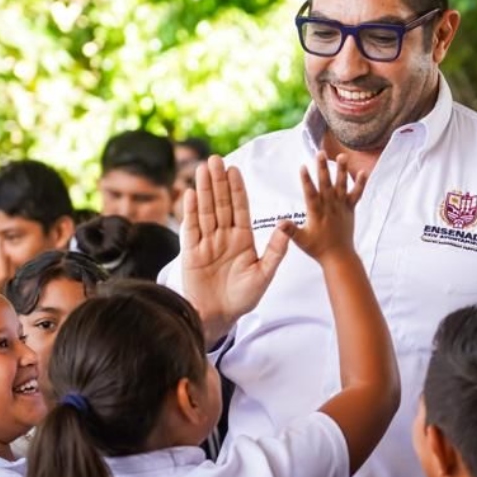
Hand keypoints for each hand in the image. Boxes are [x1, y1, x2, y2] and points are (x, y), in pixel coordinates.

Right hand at [182, 156, 288, 337]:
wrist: (219, 316)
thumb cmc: (243, 297)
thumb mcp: (264, 274)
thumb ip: (275, 250)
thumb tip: (286, 225)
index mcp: (242, 239)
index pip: (240, 208)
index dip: (237, 188)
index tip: (235, 169)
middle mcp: (224, 236)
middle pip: (220, 204)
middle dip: (218, 182)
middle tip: (216, 159)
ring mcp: (206, 242)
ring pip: (205, 211)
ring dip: (203, 190)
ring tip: (202, 168)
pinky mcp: (190, 252)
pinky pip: (190, 228)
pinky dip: (189, 211)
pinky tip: (189, 194)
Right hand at [281, 153, 367, 264]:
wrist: (339, 256)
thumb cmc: (318, 249)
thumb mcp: (301, 240)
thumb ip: (290, 230)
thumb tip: (279, 222)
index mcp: (316, 213)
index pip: (310, 194)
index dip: (306, 180)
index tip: (303, 166)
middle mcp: (330, 207)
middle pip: (326, 184)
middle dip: (323, 168)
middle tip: (321, 153)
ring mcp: (341, 207)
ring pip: (341, 186)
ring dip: (342, 171)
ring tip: (343, 156)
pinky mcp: (349, 209)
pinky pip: (356, 194)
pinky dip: (360, 184)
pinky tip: (363, 171)